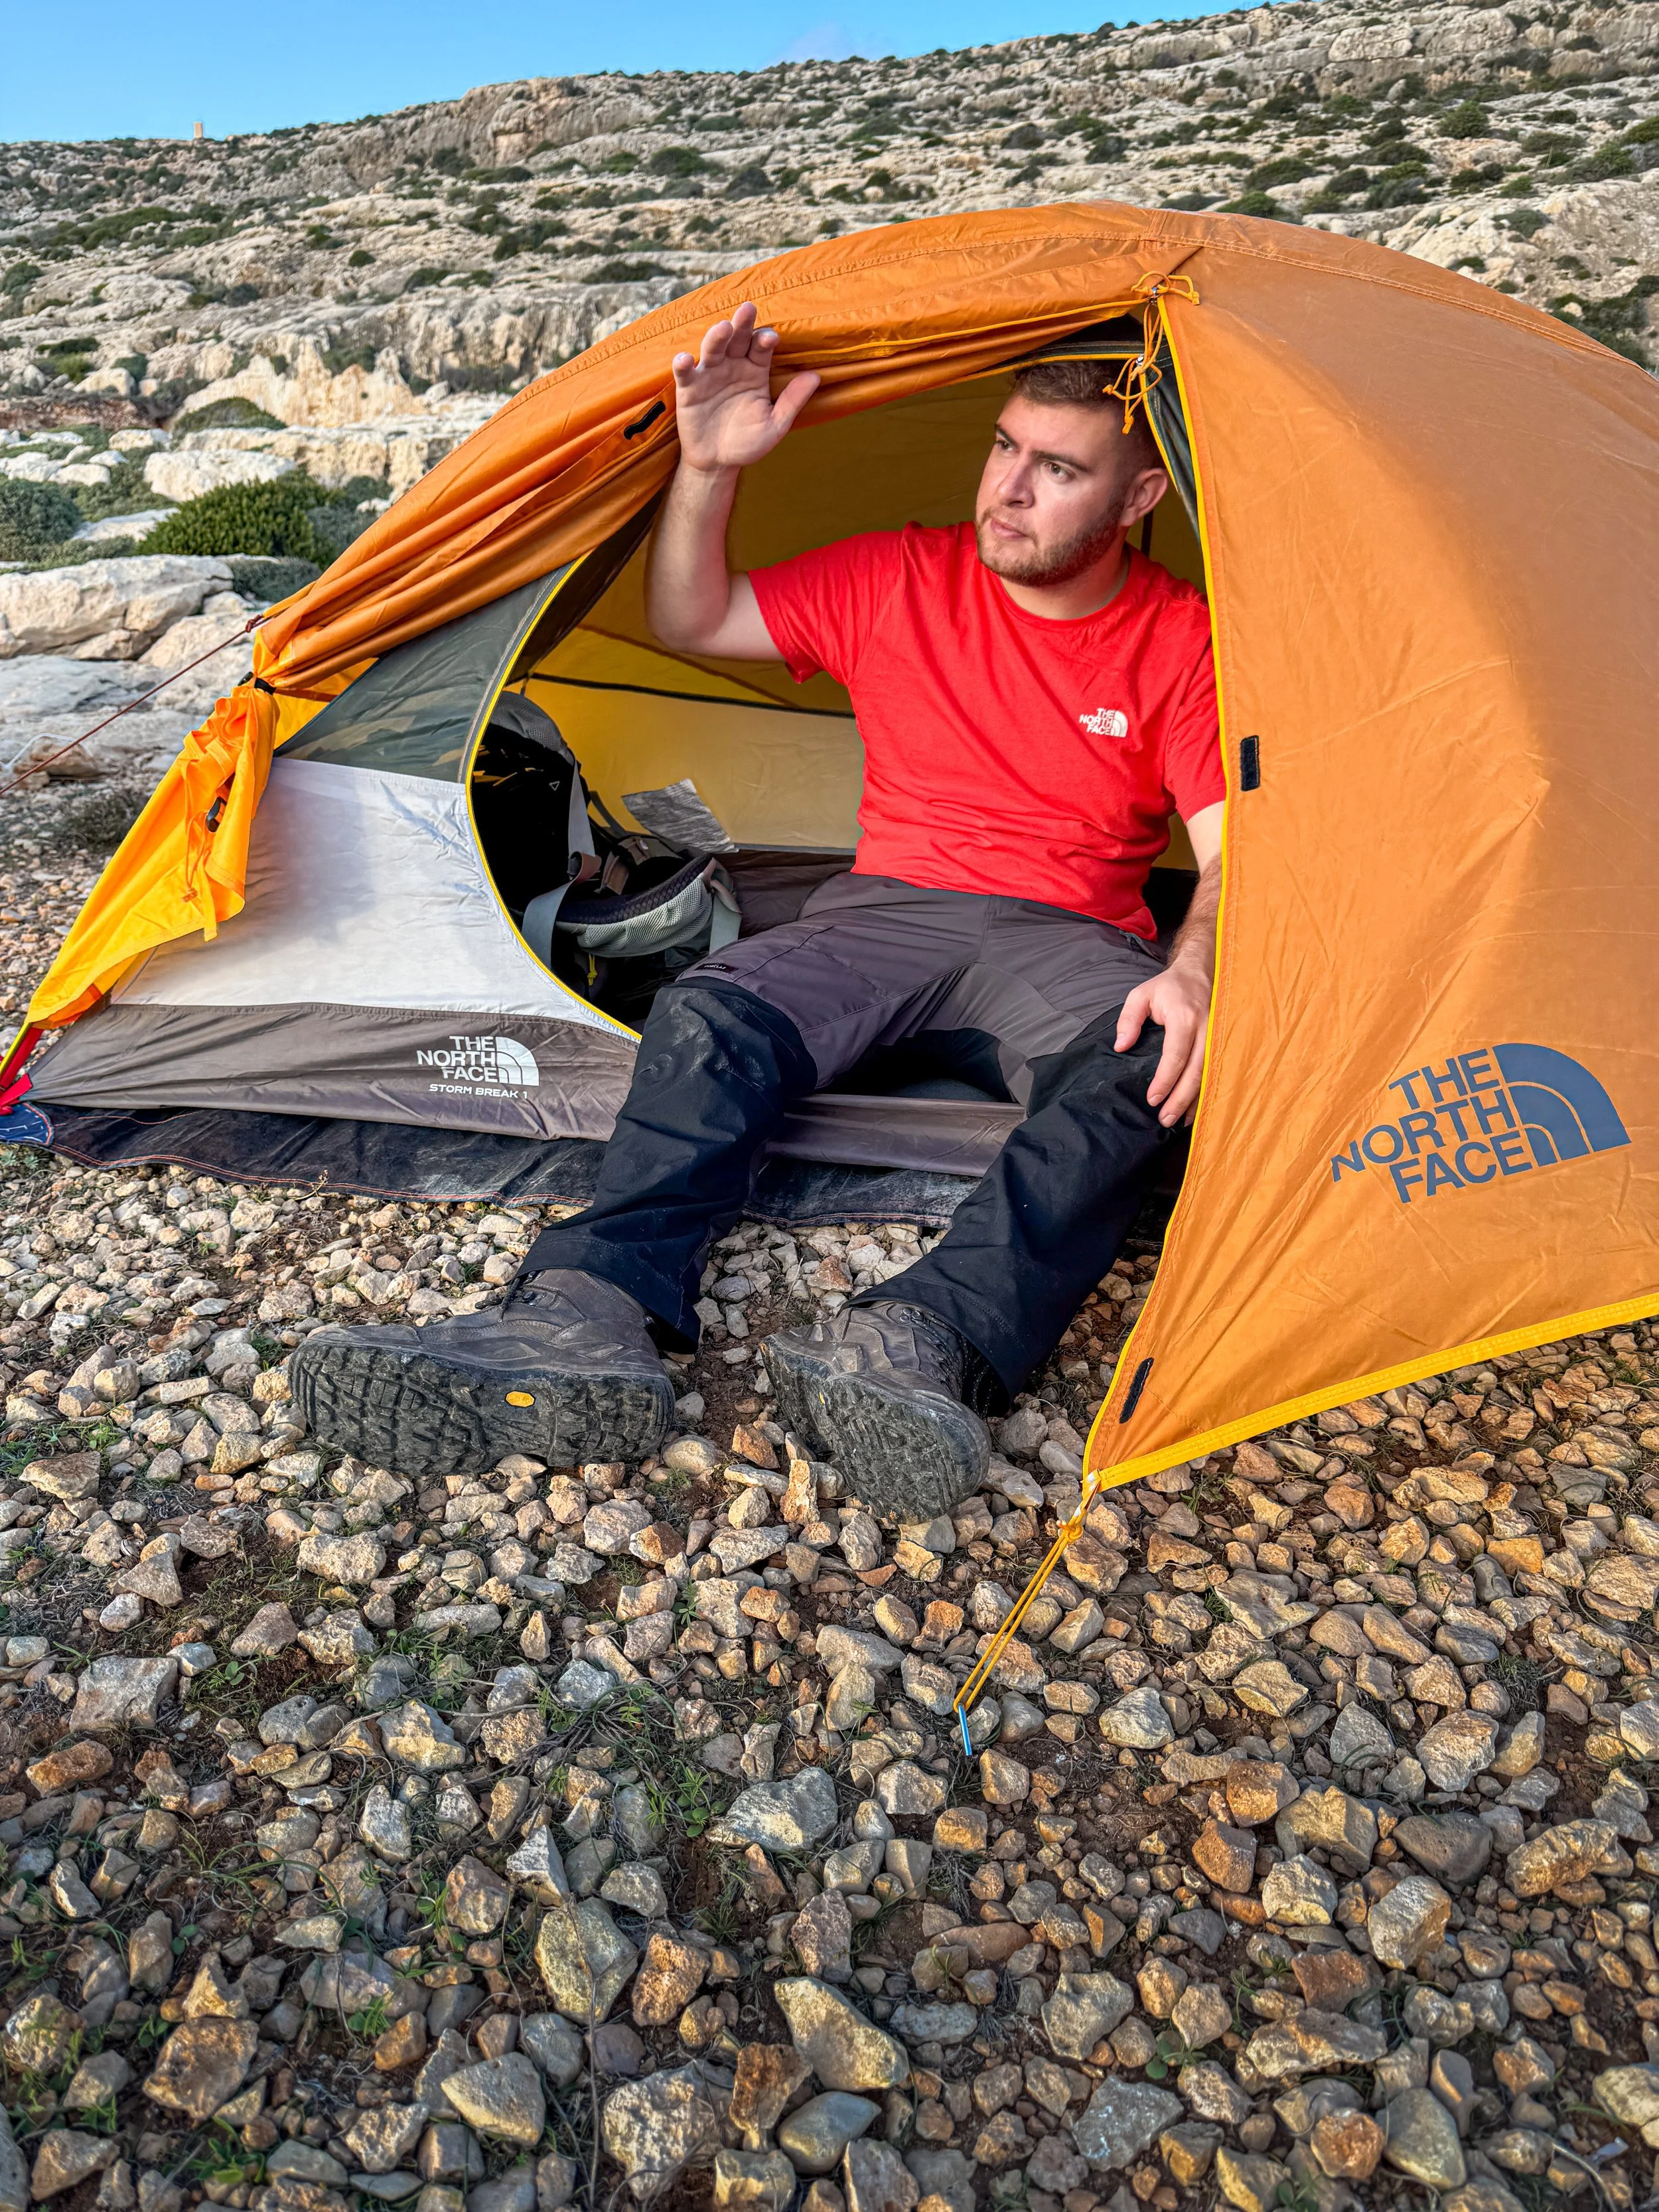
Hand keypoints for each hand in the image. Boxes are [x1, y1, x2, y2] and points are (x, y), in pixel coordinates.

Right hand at [671, 300, 819, 473]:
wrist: (718, 462)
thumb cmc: (748, 442)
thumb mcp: (774, 425)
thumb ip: (792, 401)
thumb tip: (815, 377)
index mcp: (755, 371)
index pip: (761, 348)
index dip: (765, 340)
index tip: (770, 338)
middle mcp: (733, 366)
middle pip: (738, 339)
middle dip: (742, 324)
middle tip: (748, 309)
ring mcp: (709, 374)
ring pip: (713, 348)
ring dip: (716, 337)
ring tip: (723, 328)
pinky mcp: (689, 388)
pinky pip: (685, 373)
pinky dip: (683, 364)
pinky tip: (685, 359)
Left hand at [1115, 955, 1212, 1126]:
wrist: (1201, 973)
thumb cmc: (1168, 987)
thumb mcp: (1140, 995)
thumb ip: (1128, 1019)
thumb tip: (1121, 1046)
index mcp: (1184, 1017)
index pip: (1175, 1055)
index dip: (1165, 1080)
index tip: (1152, 1099)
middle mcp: (1207, 1028)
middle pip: (1196, 1071)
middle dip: (1181, 1098)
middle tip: (1165, 1119)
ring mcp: (1219, 1036)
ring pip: (1209, 1075)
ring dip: (1195, 1101)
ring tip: (1179, 1122)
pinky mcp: (1223, 1043)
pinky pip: (1216, 1072)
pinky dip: (1206, 1092)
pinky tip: (1196, 1109)